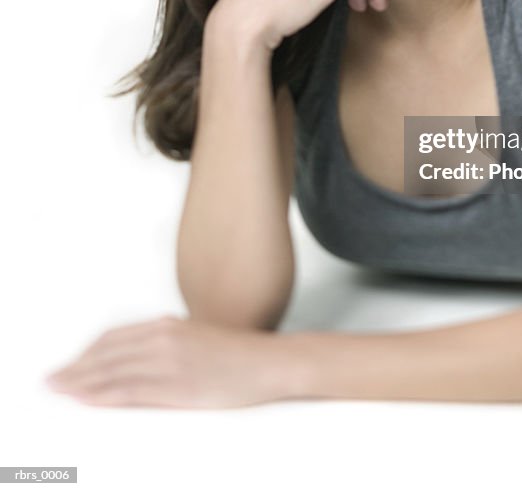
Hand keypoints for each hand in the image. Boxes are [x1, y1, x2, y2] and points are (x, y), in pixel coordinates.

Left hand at [43, 315, 294, 408]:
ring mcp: (168, 362)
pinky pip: (128, 391)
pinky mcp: (175, 386)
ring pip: (110, 372)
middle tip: (50, 380)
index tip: (68, 365)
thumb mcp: (198, 339)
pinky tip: (86, 399)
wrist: (269, 363)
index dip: (86, 353)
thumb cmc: (239, 355)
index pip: (113, 338)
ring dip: (79, 382)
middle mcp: (163, 338)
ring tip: (57, 390)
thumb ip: (170, 342)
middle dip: (74, 368)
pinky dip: (101, 394)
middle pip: (105, 354)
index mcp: (168, 326)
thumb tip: (144, 355)